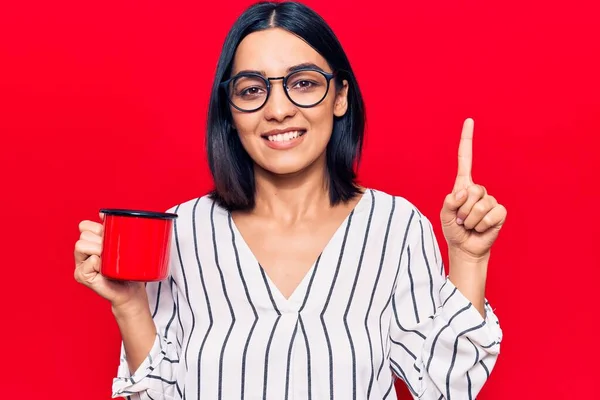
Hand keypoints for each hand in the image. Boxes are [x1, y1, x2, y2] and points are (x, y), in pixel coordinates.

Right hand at [73, 213, 146, 311]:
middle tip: (113, 252)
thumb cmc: (129, 268)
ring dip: (98, 250)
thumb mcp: (123, 245)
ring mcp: (80, 265)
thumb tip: (102, 213)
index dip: (96, 228)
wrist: (131, 290)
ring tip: (109, 260)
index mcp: (90, 243)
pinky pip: (89, 262)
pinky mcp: (82, 276)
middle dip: (100, 240)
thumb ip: (114, 230)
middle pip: (84, 235)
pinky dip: (99, 264)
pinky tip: (106, 270)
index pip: (84, 226)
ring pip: (81, 245)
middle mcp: (82, 253)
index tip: (109, 236)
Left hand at [440, 118, 506, 261]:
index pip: (465, 159)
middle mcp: (478, 189)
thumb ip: (449, 202)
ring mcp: (490, 200)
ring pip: (480, 205)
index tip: (469, 120)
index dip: (467, 140)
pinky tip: (480, 228)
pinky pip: (491, 214)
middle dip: (463, 209)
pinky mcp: (500, 212)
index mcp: (463, 185)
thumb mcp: (444, 215)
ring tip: (469, 225)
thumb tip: (463, 192)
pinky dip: (482, 225)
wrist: (465, 247)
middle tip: (461, 220)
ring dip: (470, 219)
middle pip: (472, 190)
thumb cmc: (454, 229)